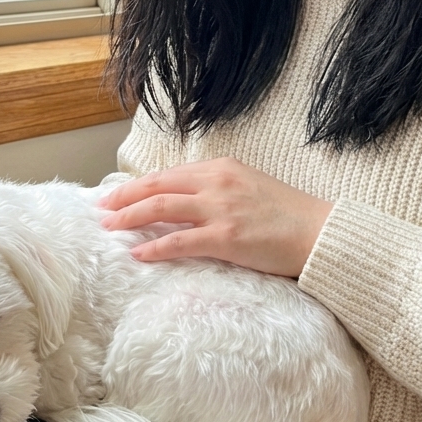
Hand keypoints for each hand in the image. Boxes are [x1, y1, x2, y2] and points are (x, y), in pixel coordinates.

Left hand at [97, 157, 333, 276]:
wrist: (319, 232)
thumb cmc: (286, 213)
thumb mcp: (248, 186)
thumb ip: (216, 188)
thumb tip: (182, 201)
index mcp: (220, 168)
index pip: (168, 174)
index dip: (138, 185)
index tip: (116, 194)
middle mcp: (216, 182)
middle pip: (156, 186)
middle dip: (124, 197)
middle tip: (102, 208)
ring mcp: (220, 209)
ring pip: (161, 208)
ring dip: (130, 218)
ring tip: (110, 227)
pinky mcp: (226, 237)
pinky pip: (180, 241)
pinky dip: (155, 246)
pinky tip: (139, 253)